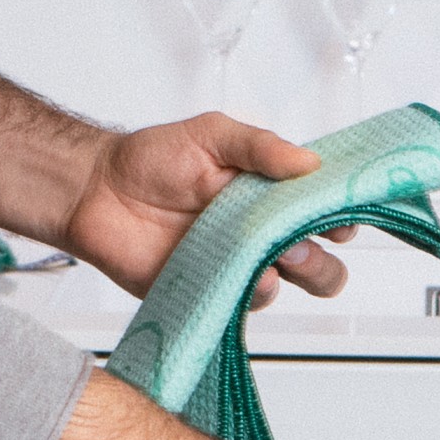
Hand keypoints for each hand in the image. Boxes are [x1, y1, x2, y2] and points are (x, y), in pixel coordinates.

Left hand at [62, 112, 346, 304]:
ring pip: (290, 288)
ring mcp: (238, 266)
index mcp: (272, 195)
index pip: (327, 211)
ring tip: (260, 252)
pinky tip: (225, 267)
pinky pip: (245, 304)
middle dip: (323, 258)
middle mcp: (263, 235)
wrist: (96, 191)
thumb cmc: (152, 159)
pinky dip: (244, 290)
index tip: (339, 212)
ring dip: (284, 273)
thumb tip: (309, 163)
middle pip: (323, 265)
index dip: (343, 214)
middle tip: (295, 241)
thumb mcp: (212, 134)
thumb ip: (261, 147)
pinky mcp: (210, 291)